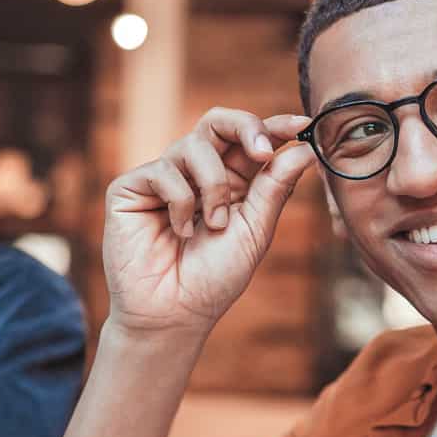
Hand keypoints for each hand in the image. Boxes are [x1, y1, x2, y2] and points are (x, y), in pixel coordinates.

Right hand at [102, 109, 315, 335]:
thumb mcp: (255, 230)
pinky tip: (180, 232)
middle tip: (262, 152)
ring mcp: (163, 178)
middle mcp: (196, 173)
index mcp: (231, 181)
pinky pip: (163, 171)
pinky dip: (180, 203)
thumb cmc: (215, 278)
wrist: (174, 314)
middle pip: (217, 122)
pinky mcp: (131, 187)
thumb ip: (275, 186)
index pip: (250, 140)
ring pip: (193, 145)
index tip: (302, 124)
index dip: (274, 126)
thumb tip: (305, 147)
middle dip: (245, 127)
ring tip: (214, 225)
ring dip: (213, 186)